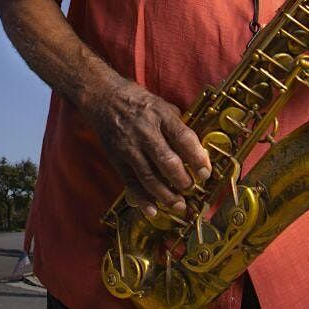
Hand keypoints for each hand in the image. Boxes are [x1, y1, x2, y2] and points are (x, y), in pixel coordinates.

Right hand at [80, 78, 211, 218]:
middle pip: (167, 161)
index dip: (197, 157)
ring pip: (149, 177)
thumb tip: (197, 148)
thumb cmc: (137, 101)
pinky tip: (153, 210)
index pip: (183, 138)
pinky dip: (142, 199)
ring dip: (166, 196)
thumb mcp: (161, 104)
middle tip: (192, 189)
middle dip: (183, 180)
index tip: (205, 173)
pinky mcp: (116, 158)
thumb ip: (177, 125)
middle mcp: (145, 132)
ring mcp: (129, 147)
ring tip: (179, 206)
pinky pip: (130, 183)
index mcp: (161, 116)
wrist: (102, 97)